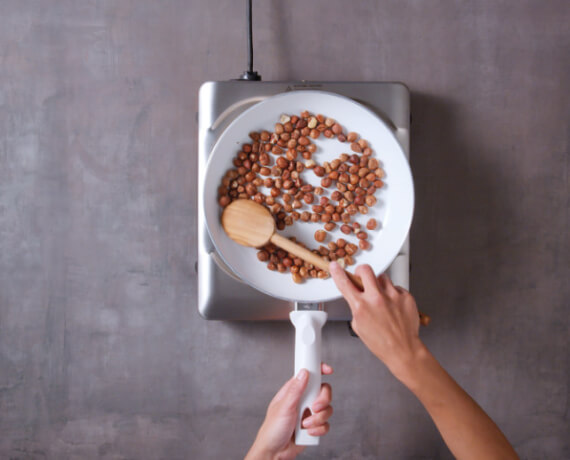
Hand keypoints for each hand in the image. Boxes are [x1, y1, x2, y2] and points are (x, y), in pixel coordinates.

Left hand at [246, 363, 332, 459]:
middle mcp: (303, 400)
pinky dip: (319, 429)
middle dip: (323, 400)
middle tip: (314, 407)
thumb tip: (304, 372)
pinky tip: (308, 433)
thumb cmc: (272, 429)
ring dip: (318, 419)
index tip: (328, 370)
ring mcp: (310, 413)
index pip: (310, 376)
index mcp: (294, 391)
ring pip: (327, 409)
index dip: (320, 370)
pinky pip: (326, 424)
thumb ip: (295, 389)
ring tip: (305, 425)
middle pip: (324, 391)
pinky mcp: (314, 426)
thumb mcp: (284, 407)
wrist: (275, 452)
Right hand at [330, 262, 424, 382]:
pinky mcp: (406, 297)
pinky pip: (396, 288)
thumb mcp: (359, 326)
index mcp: (361, 306)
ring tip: (382, 298)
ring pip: (382, 278)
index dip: (338, 272)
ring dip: (379, 285)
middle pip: (365, 270)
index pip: (344, 283)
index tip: (335, 266)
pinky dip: (393, 294)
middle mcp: (376, 298)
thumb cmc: (381, 342)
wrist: (403, 349)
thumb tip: (357, 297)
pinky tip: (394, 305)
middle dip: (361, 271)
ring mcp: (392, 296)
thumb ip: (356, 308)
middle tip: (362, 277)